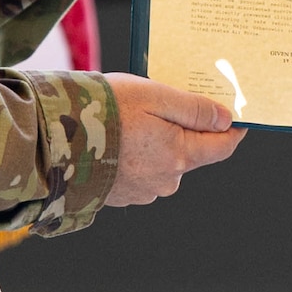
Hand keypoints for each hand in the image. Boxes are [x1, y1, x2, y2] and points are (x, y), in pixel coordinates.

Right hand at [102, 73, 246, 205]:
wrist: (54, 139)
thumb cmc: (105, 111)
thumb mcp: (155, 97)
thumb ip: (194, 110)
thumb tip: (227, 120)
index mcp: (179, 156)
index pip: (222, 147)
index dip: (232, 130)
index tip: (237, 115)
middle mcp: (165, 180)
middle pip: (191, 153)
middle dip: (184, 128)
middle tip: (163, 102)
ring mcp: (142, 191)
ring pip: (164, 161)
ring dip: (156, 141)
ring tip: (130, 117)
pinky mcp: (121, 194)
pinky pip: (140, 170)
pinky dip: (136, 153)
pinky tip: (117, 135)